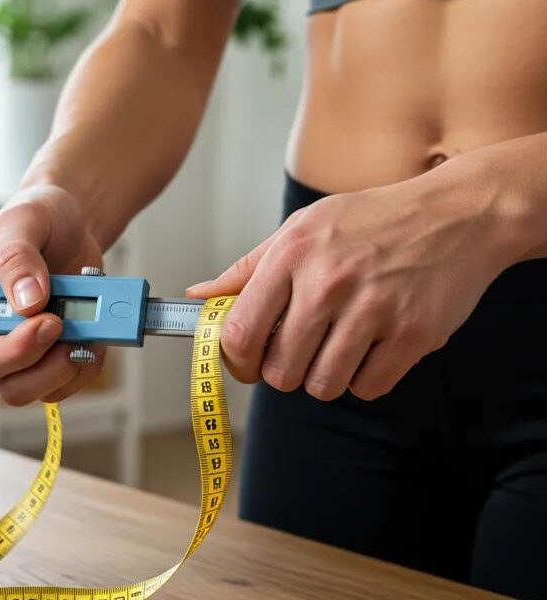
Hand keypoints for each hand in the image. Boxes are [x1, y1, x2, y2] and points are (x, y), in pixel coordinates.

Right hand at [0, 185, 105, 404]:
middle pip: (9, 384)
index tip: (46, 322)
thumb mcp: (22, 221)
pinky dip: (89, 360)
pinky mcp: (55, 353)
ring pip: (40, 390)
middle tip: (67, 322)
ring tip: (86, 326)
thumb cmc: (35, 218)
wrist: (70, 222)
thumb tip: (27, 300)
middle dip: (46, 363)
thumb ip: (18, 258)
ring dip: (69, 365)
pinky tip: (95, 330)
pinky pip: (71, 379)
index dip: (11, 351)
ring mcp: (25, 350)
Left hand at [186, 169, 513, 400]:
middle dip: (284, 372)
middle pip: (280, 372)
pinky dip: (366, 378)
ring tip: (339, 347)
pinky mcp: (413, 333)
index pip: (239, 334)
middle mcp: (328, 281)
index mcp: (292, 254)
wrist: (459, 213)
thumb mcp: (302, 229)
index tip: (248, 363)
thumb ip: (248, 269)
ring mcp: (373, 308)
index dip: (237, 362)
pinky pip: (368, 387)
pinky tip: (374, 348)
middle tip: (301, 353)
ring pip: (322, 386)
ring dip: (326, 377)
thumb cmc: (371, 222)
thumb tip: (198, 298)